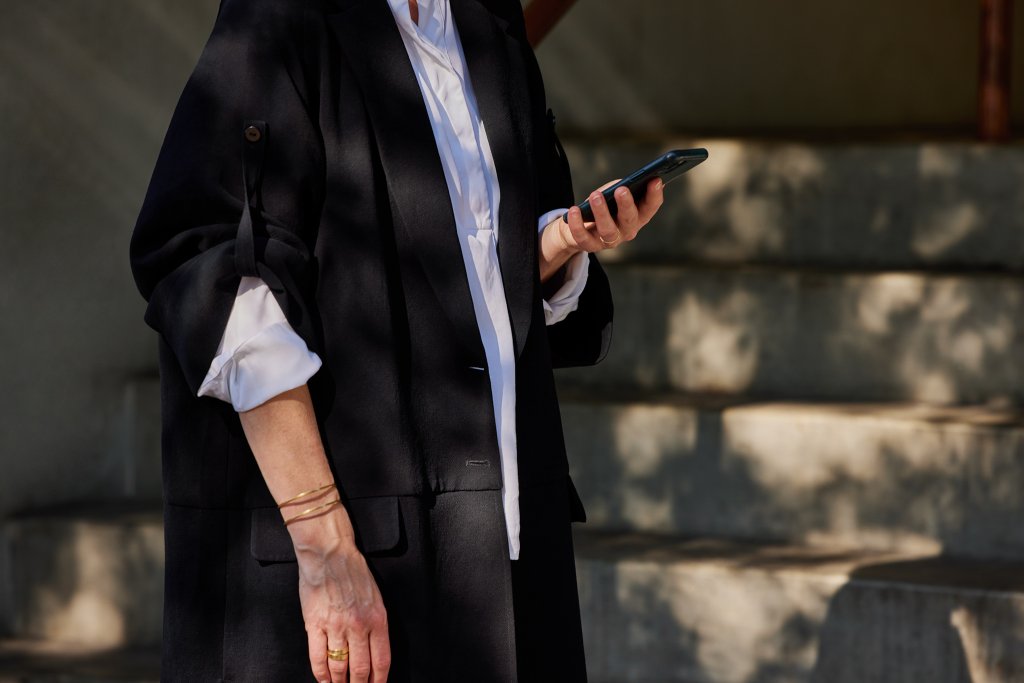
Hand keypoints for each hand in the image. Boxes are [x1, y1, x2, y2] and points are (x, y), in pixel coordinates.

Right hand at [291, 507, 390, 682]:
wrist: (330, 552)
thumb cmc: (353, 571)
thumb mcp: (376, 596)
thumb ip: (376, 623)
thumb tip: (375, 651)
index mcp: (377, 618)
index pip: (381, 661)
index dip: (378, 681)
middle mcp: (358, 625)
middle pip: (360, 669)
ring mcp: (335, 626)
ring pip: (339, 666)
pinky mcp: (314, 624)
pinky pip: (317, 657)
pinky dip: (321, 673)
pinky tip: (324, 680)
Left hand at [561, 177, 665, 252]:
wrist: (580, 226)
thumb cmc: (603, 206)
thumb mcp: (614, 194)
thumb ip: (623, 188)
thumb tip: (630, 181)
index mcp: (638, 217)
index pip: (650, 208)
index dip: (654, 195)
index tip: (655, 180)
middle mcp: (627, 231)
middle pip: (630, 220)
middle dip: (626, 204)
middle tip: (622, 189)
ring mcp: (609, 241)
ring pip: (608, 230)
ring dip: (602, 212)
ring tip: (596, 195)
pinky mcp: (590, 245)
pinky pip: (583, 237)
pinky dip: (577, 224)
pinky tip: (574, 210)